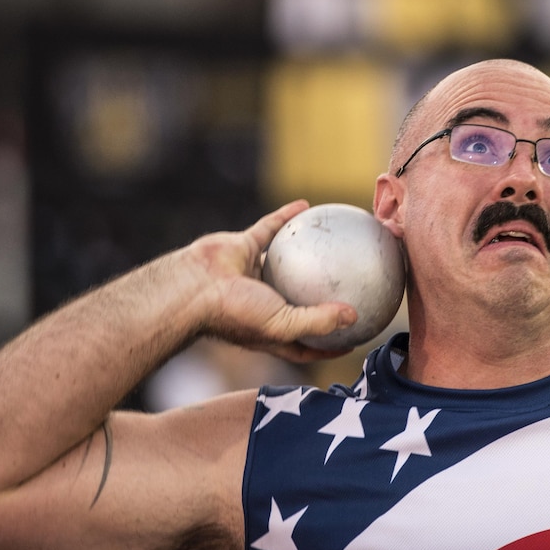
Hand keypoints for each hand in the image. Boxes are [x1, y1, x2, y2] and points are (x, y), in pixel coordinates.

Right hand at [187, 200, 358, 360]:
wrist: (194, 287)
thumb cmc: (235, 313)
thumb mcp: (283, 325)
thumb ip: (318, 321)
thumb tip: (354, 316)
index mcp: (272, 329)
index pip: (307, 341)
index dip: (330, 343)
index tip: (355, 338)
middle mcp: (264, 304)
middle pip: (299, 301)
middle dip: (321, 297)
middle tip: (350, 287)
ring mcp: (254, 274)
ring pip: (287, 262)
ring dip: (307, 252)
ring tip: (334, 242)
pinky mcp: (244, 248)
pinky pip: (271, 228)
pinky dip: (286, 217)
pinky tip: (307, 206)